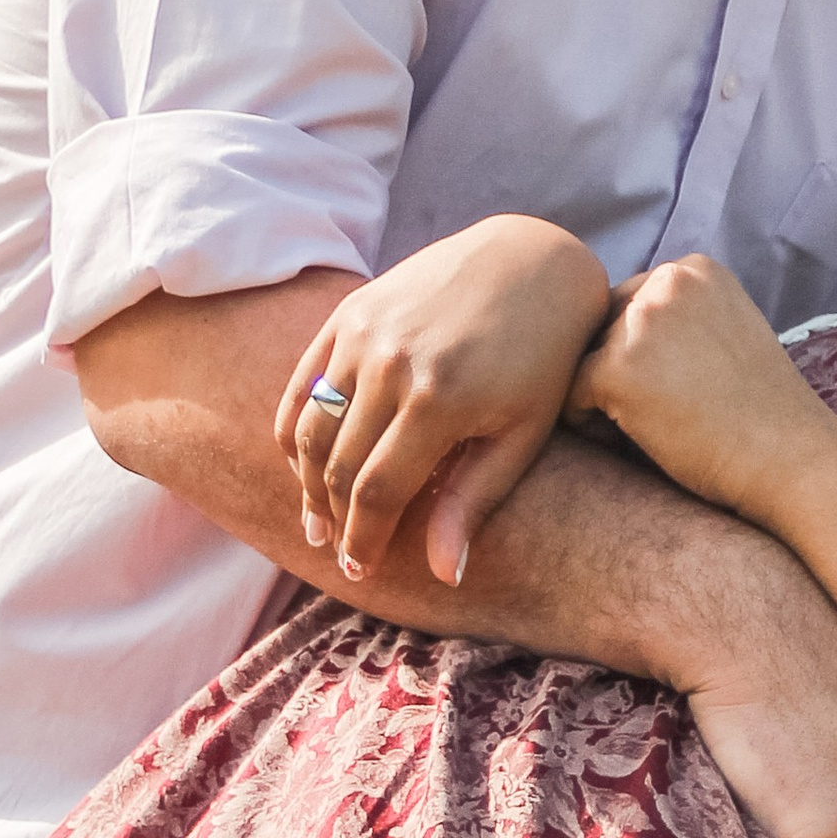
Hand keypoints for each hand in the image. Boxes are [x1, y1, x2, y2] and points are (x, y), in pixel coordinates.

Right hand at [278, 217, 611, 588]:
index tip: (360, 571)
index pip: (376, 491)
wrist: (531, 263)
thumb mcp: (522, 434)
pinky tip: (304, 462)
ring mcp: (365, 333)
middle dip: (334, 518)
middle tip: (338, 551)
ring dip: (307, 480)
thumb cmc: (540, 358)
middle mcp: (391, 364)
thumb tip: (442, 574)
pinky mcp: (350, 311)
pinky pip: (302, 382)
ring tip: (317, 518)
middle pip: (338, 465)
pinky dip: (296, 427)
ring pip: (312, 427)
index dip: (362, 539)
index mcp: (439, 400)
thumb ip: (474, 500)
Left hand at [565, 253, 832, 524]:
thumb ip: (678, 319)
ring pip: (582, 359)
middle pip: (599, 327)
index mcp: (695, 268)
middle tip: (661, 413)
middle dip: (614, 368)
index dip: (641, 352)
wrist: (792, 461)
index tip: (678, 389)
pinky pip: (569, 396)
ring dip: (600, 396)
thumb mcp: (727, 334)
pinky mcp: (616, 368)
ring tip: (649, 428)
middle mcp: (666, 280)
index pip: (629, 302)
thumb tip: (606, 331)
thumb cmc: (763, 415)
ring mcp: (640, 322)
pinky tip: (631, 442)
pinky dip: (587, 424)